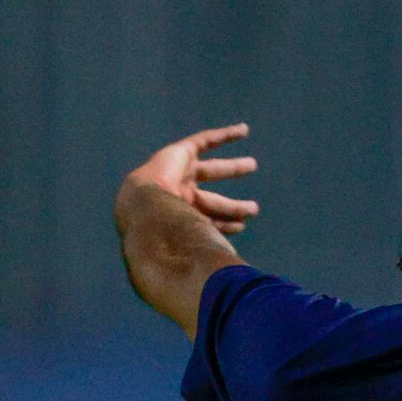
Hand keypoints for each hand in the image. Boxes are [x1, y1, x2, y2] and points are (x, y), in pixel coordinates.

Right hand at [125, 124, 260, 235]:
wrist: (146, 208)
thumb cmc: (169, 231)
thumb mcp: (195, 241)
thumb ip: (213, 246)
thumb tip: (234, 269)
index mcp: (181, 218)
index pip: (209, 221)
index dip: (225, 224)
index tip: (242, 227)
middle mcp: (180, 195)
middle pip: (213, 199)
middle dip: (233, 205)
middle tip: (255, 209)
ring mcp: (179, 172)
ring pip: (212, 169)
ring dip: (233, 168)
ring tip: (253, 165)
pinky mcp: (180, 152)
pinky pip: (204, 140)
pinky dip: (224, 135)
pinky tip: (244, 131)